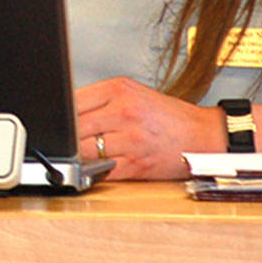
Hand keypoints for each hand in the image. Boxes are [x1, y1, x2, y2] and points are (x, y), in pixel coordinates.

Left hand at [74, 76, 223, 180]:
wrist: (203, 135)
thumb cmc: (169, 116)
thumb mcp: (133, 93)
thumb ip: (101, 100)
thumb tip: (69, 112)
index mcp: (118, 90)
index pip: (72, 101)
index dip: (61, 116)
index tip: (57, 123)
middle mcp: (123, 112)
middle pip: (75, 127)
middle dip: (68, 137)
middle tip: (65, 142)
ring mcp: (130, 139)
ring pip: (84, 150)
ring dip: (79, 156)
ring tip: (80, 155)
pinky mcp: (137, 164)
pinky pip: (103, 170)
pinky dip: (95, 171)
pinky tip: (95, 168)